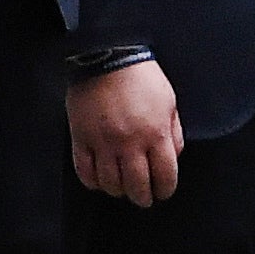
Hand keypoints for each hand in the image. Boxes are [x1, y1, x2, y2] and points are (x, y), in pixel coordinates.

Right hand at [68, 58, 185, 205]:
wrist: (107, 55)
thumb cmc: (141, 76)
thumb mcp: (169, 102)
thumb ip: (173, 133)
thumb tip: (172, 158)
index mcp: (155, 134)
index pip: (165, 176)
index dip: (166, 190)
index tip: (163, 192)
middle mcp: (129, 143)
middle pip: (137, 186)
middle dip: (143, 198)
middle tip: (144, 198)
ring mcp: (103, 142)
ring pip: (110, 183)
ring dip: (118, 191)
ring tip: (122, 188)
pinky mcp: (81, 138)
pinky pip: (85, 171)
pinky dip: (93, 181)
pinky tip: (100, 180)